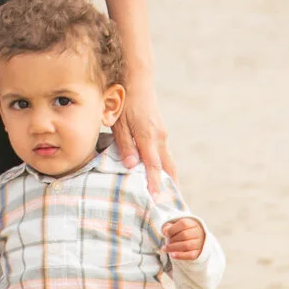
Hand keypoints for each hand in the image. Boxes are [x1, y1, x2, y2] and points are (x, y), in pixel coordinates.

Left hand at [112, 74, 176, 197]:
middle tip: (170, 209)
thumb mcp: (118, 122)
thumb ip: (124, 145)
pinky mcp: (160, 134)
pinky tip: (160, 179)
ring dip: (169, 180)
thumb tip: (131, 166)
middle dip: (169, 188)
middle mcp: (160, 138)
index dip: (155, 184)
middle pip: (168, 169)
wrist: (138, 80)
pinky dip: (164, 170)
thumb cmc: (124, 101)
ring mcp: (162, 136)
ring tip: (167, 200)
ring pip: (168, 163)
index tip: (157, 200)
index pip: (154, 166)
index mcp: (148, 136)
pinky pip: (165, 156)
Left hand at [163, 216, 205, 262]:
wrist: (193, 239)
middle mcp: (197, 233)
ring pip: (186, 245)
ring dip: (173, 248)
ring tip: (165, 249)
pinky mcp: (198, 253)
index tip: (166, 234)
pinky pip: (190, 255)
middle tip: (167, 241)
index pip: (183, 224)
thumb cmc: (181, 232)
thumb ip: (168, 228)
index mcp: (192, 224)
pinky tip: (172, 255)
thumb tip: (165, 232)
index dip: (172, 229)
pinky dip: (180, 256)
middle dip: (172, 239)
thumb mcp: (175, 227)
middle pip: (184, 235)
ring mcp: (199, 243)